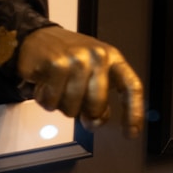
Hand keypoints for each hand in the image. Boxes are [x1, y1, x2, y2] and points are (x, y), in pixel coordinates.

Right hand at [17, 27, 143, 138]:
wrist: (38, 38)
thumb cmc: (68, 61)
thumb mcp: (91, 76)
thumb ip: (99, 100)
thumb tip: (95, 121)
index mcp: (112, 59)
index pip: (131, 87)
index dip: (134, 113)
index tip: (131, 134)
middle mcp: (98, 56)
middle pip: (97, 107)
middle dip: (83, 112)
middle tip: (74, 98)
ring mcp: (77, 59)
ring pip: (73, 109)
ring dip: (62, 105)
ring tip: (58, 86)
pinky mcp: (56, 64)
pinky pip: (52, 102)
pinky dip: (45, 100)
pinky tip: (45, 84)